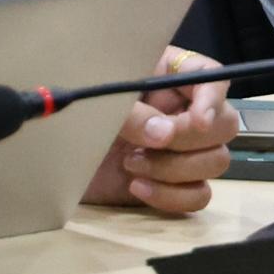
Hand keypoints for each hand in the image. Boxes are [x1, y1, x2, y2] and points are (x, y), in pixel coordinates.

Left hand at [80, 47, 239, 215]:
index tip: (196, 120)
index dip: (212, 97)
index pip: (212, 77)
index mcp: (167, 77)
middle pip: (225, 124)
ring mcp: (181, 150)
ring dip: (175, 168)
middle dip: (188, 139)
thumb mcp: (100, 105)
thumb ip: (132, 114)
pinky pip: (198, 196)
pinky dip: (172, 196)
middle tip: (152, 143)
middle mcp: (181, 112)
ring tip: (132, 164)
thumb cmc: (73, 116)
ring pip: (217, 161)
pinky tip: (138, 188)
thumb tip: (164, 135)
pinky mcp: (173, 185)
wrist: (48, 161)